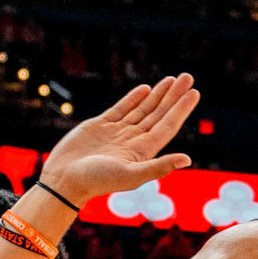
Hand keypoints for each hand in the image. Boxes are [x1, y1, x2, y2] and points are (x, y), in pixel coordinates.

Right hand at [34, 74, 198, 209]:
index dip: (181, 109)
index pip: (167, 126)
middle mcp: (132, 141)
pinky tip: (145, 89)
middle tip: (188, 77)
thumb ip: (159, 167)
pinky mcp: (99, 126)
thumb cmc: (96, 181)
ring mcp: (116, 133)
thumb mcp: (130, 175)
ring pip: (142, 109)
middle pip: (158, 114)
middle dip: (173, 96)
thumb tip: (188, 160)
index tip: (193, 92)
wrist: (63, 180)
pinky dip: (133, 98)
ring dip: (157, 95)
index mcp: (142, 152)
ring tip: (172, 80)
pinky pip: (121, 109)